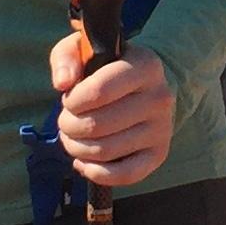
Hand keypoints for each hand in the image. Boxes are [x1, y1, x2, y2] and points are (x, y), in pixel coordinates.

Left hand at [48, 31, 175, 188]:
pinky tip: (84, 160)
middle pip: (97, 125)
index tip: (69, 99)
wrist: (145, 86)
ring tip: (72, 137)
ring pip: (104, 151)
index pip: (99, 91)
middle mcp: (159, 97)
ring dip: (76, 148)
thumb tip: (63, 83)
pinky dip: (95, 172)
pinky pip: (124, 175)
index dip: (73, 101)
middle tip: (66, 121)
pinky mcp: (159, 154)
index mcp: (145, 65)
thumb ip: (66, 57)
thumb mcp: (84, 49)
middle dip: (69, 126)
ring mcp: (162, 128)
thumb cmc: (107, 67)